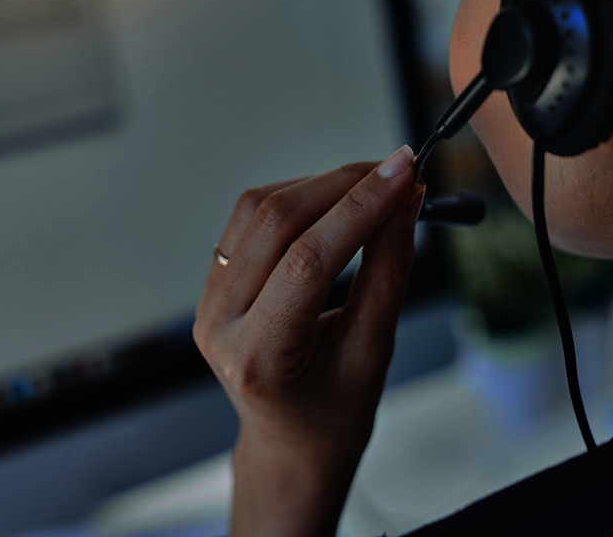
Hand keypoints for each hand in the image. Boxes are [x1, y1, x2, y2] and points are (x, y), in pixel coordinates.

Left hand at [193, 146, 424, 536]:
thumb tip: (405, 200)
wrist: (290, 442)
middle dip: (343, 185)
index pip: (308, 260)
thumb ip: (388, 271)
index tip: (405, 172)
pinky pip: (249, 220)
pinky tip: (336, 202)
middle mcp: (218, 323)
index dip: (360, 207)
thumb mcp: (374, 351)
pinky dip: (298, 198)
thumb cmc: (334, 412)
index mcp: (257, 357)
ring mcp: (208, 300)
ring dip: (320, 185)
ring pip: (258, 209)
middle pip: (276, 222)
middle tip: (399, 170)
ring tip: (373, 185)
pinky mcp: (213, 281)